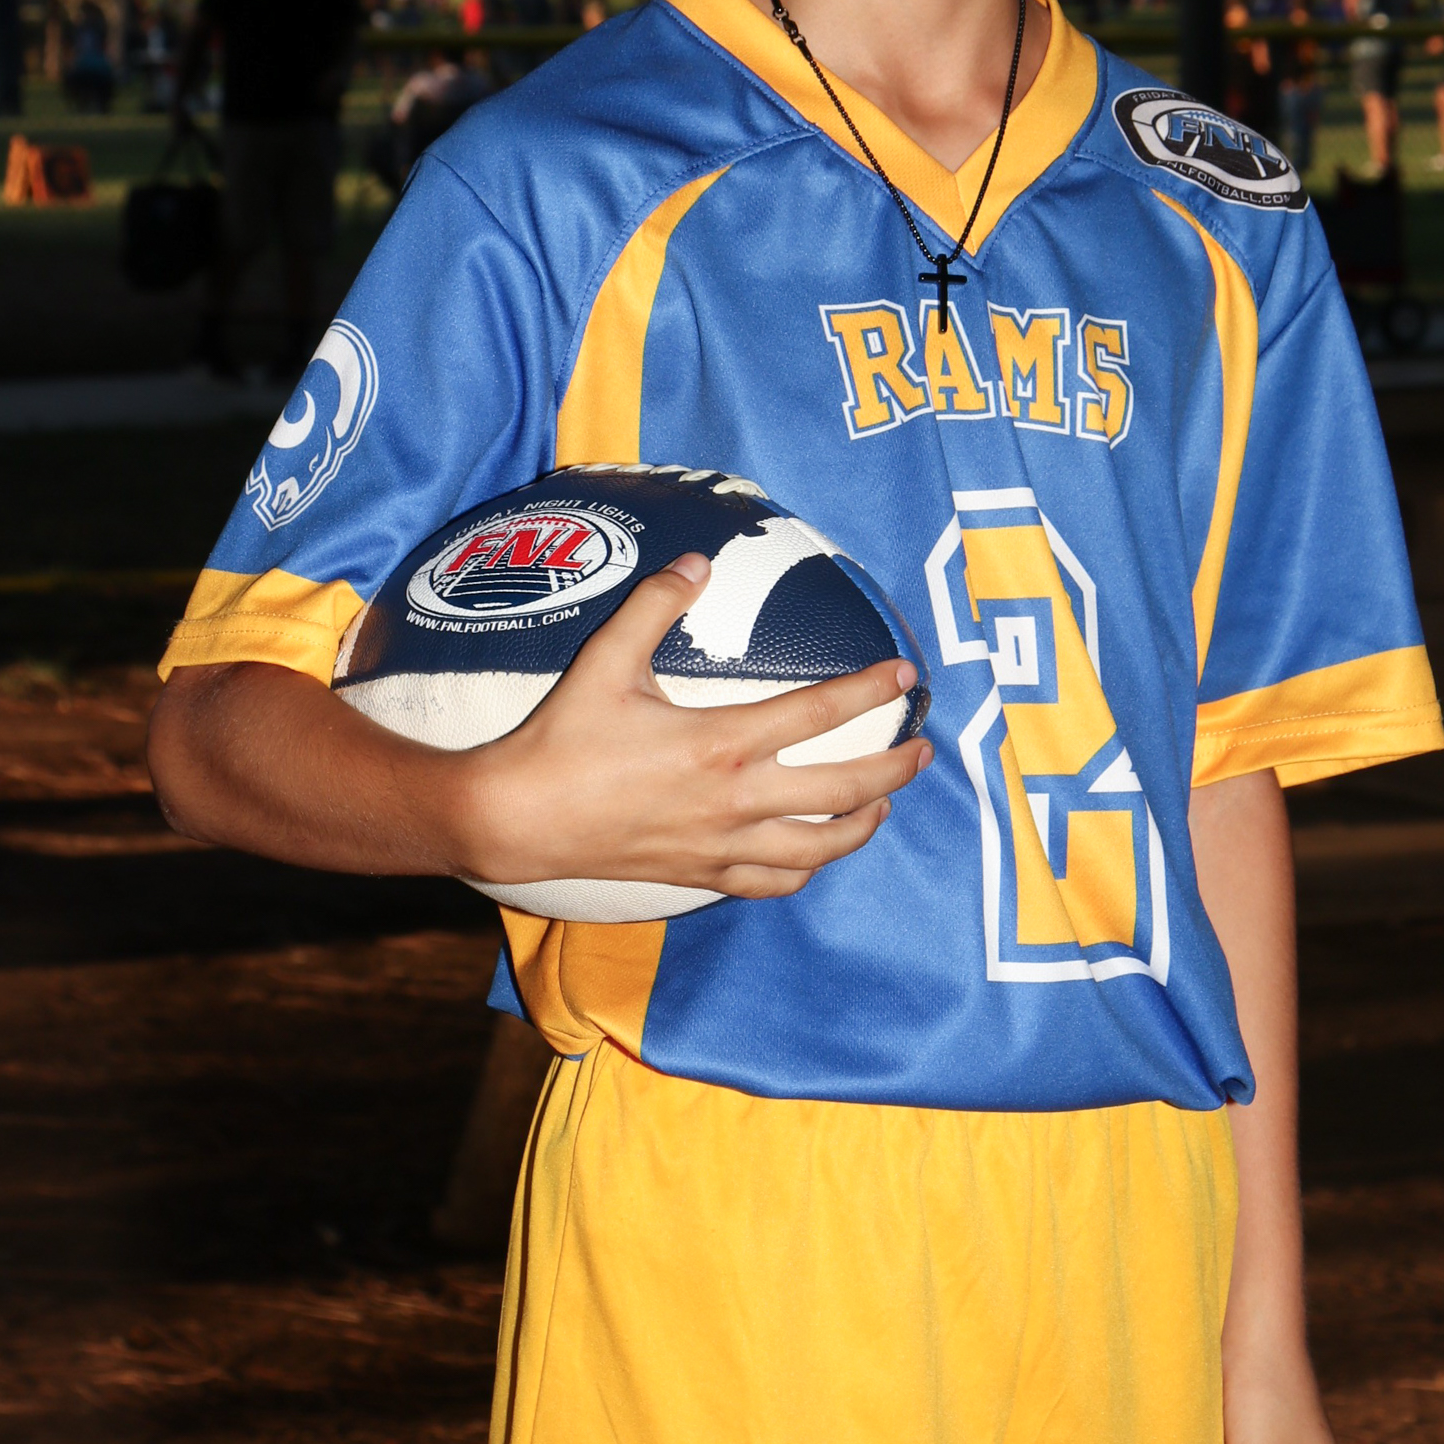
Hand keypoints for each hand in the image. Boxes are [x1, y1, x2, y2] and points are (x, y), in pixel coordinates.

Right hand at [462, 553, 930, 901]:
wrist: (519, 819)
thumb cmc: (562, 737)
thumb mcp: (607, 659)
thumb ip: (656, 605)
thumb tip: (696, 561)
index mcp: (721, 743)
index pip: (819, 712)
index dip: (869, 691)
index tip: (903, 676)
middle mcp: (735, 799)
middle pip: (844, 788)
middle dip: (896, 767)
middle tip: (923, 747)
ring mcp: (723, 845)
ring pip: (820, 847)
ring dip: (864, 823)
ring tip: (884, 801)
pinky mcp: (703, 874)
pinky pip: (774, 881)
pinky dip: (808, 868)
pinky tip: (819, 851)